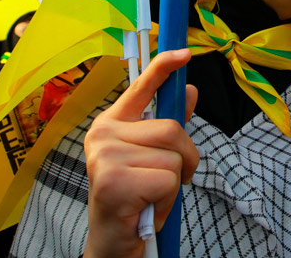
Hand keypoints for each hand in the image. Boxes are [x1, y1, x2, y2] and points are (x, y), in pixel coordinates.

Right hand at [83, 49, 198, 257]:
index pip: (140, 86)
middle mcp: (102, 134)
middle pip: (172, 128)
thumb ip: (168, 127)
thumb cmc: (134, 200)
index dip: (163, 66)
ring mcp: (105, 156)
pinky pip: (168, 178)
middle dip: (184, 159)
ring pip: (173, 154)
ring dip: (174, 182)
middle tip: (165, 184)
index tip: (185, 52)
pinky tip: (147, 208)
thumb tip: (188, 91)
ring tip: (151, 197)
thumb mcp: (153, 159)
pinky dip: (168, 199)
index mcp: (110, 124)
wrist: (115, 244)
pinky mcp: (113, 180)